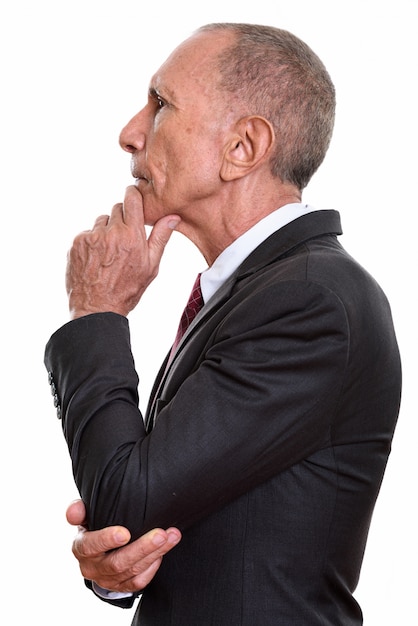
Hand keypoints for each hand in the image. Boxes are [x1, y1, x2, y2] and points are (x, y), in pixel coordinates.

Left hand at [66, 186, 180, 318]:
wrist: (97, 308)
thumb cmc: (127, 290)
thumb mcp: (151, 266)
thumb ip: (160, 238)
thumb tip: (173, 217)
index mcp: (132, 236)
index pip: (131, 198)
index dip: (133, 195)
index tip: (133, 197)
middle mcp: (111, 233)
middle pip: (116, 209)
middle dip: (121, 220)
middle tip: (124, 241)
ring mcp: (91, 237)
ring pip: (101, 221)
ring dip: (106, 231)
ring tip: (109, 254)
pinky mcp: (77, 243)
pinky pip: (87, 233)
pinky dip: (91, 242)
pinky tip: (96, 260)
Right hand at [66, 499, 181, 592]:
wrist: (96, 553)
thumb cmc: (93, 527)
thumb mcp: (85, 517)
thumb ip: (79, 511)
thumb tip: (75, 510)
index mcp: (81, 548)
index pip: (90, 546)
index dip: (106, 540)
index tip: (125, 532)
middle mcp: (92, 567)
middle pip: (117, 562)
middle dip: (142, 547)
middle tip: (160, 534)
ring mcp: (107, 580)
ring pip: (133, 572)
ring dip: (155, 553)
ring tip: (172, 536)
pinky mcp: (121, 587)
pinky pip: (139, 581)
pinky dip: (154, 566)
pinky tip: (165, 550)